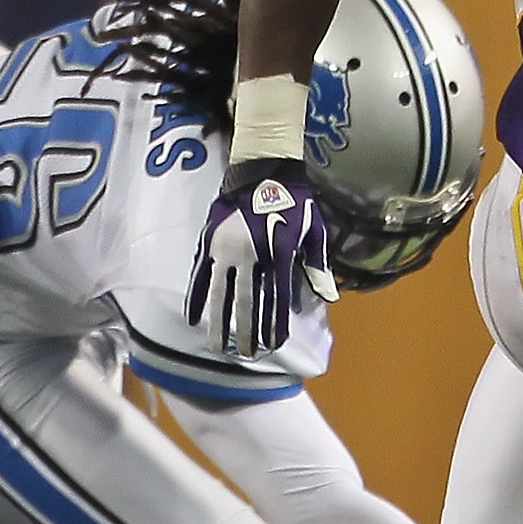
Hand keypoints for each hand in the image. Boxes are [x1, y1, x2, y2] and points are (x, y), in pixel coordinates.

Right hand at [185, 158, 334, 359]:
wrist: (263, 170)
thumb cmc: (294, 203)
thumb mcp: (314, 231)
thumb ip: (318, 266)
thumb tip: (329, 298)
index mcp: (280, 253)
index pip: (278, 296)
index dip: (276, 322)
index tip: (274, 345)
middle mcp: (252, 254)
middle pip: (249, 300)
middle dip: (248, 330)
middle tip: (248, 353)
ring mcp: (228, 249)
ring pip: (222, 293)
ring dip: (220, 322)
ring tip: (218, 347)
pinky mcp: (210, 242)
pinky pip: (200, 275)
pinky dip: (196, 298)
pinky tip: (193, 319)